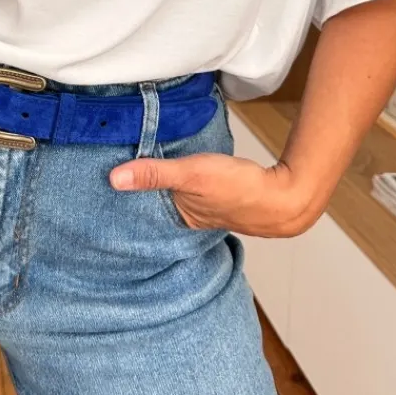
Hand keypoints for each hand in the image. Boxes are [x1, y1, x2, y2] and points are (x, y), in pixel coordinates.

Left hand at [109, 153, 321, 237]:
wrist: (288, 196)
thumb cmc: (240, 188)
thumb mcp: (191, 175)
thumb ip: (154, 174)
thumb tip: (114, 178)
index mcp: (183, 219)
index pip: (147, 212)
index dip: (130, 200)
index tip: (107, 188)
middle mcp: (195, 221)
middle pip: (163, 206)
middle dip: (146, 195)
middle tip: (120, 176)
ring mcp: (213, 211)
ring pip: (181, 199)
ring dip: (169, 189)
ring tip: (147, 173)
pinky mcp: (228, 199)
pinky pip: (199, 192)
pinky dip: (189, 185)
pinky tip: (187, 176)